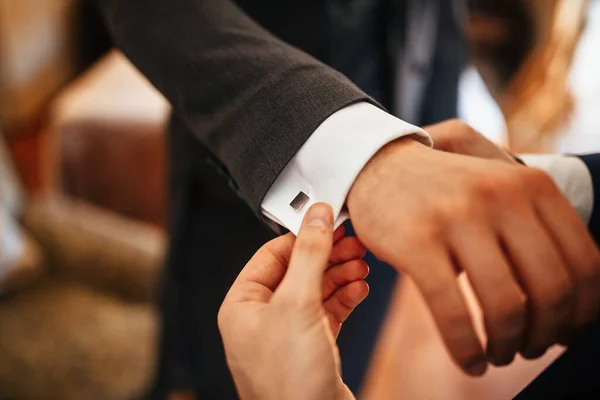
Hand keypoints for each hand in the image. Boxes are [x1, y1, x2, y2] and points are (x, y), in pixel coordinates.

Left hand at [218, 203, 367, 399]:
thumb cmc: (289, 382)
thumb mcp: (298, 304)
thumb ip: (310, 255)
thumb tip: (317, 216)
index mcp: (242, 305)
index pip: (272, 254)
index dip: (303, 235)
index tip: (329, 221)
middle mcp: (261, 319)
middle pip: (298, 270)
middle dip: (328, 256)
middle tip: (353, 243)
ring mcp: (287, 334)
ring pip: (316, 290)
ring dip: (340, 275)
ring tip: (361, 266)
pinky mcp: (311, 348)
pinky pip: (328, 312)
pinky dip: (345, 298)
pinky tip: (359, 290)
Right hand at [347, 121, 599, 374]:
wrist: (377, 165)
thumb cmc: (445, 189)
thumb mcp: (499, 186)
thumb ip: (537, 223)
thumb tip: (576, 294)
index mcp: (530, 184)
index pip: (584, 262)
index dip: (583, 311)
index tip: (566, 331)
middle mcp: (500, 195)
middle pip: (551, 290)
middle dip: (546, 334)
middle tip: (531, 347)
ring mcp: (456, 217)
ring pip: (506, 306)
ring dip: (508, 346)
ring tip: (499, 353)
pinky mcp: (416, 242)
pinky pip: (453, 312)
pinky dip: (466, 350)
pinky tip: (470, 361)